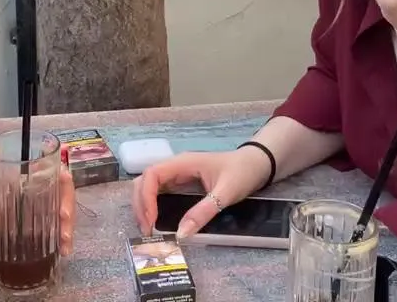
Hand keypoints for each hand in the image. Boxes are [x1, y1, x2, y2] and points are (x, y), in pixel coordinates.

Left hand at [0, 168, 76, 254]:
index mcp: (29, 176)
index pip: (56, 172)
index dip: (64, 182)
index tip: (64, 195)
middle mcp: (42, 189)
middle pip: (64, 195)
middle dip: (68, 213)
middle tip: (64, 231)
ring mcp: (44, 207)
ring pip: (65, 213)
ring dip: (68, 229)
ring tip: (65, 247)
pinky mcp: (43, 224)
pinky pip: (58, 228)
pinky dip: (62, 240)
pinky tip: (63, 252)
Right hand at [131, 149, 270, 237]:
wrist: (256, 164)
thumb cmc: (242, 173)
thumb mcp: (225, 194)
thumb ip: (203, 212)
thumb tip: (181, 233)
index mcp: (183, 163)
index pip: (152, 175)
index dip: (146, 197)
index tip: (151, 220)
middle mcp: (175, 166)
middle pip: (144, 180)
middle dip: (140, 204)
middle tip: (146, 229)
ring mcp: (177, 173)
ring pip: (148, 186)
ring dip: (143, 205)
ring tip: (148, 227)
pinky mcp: (180, 182)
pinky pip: (158, 191)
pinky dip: (151, 205)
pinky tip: (155, 219)